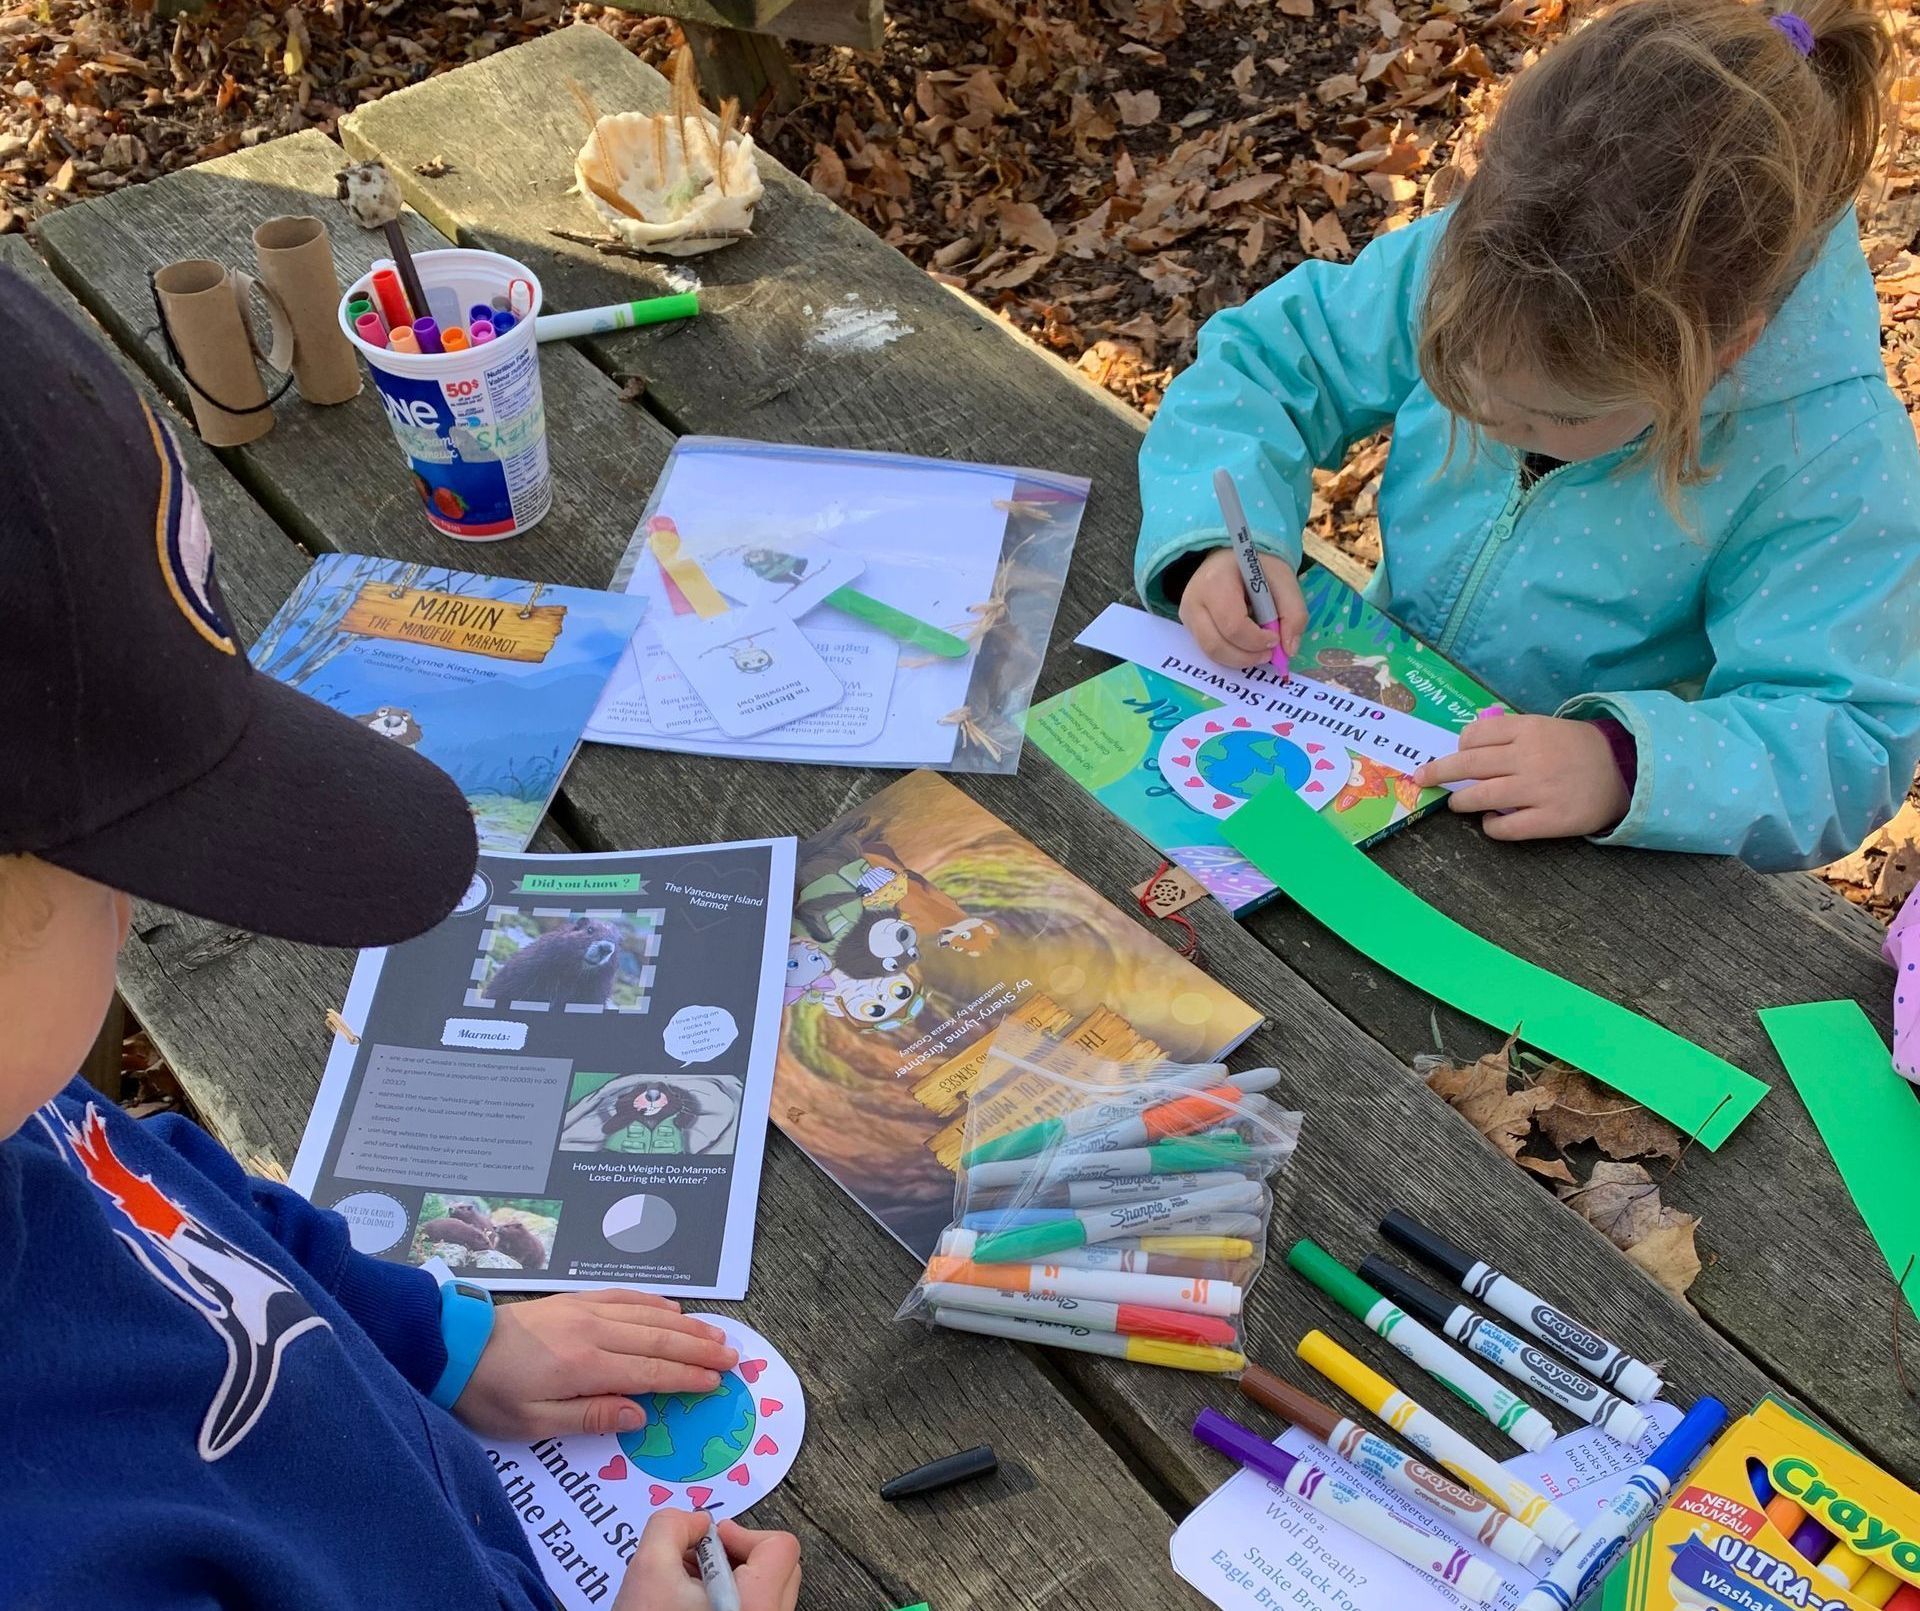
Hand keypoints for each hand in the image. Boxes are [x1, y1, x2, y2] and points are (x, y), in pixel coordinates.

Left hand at [454, 1290, 737, 1438]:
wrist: (455, 1348)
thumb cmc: (491, 1394)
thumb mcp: (533, 1423)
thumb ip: (590, 1416)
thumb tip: (640, 1414)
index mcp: (585, 1366)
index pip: (650, 1372)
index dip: (686, 1378)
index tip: (716, 1383)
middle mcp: (593, 1331)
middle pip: (659, 1340)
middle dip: (699, 1350)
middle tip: (733, 1357)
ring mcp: (586, 1310)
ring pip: (649, 1315)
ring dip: (686, 1326)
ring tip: (716, 1335)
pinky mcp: (576, 1299)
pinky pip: (625, 1296)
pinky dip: (654, 1302)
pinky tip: (673, 1310)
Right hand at [614, 1511, 802, 1610]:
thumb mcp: (647, 1569)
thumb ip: (671, 1527)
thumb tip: (695, 1522)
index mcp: (755, 1605)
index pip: (780, 1547)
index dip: (742, 1534)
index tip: (709, 1542)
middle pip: (780, 1568)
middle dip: (739, 1554)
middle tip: (700, 1561)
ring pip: (766, 1594)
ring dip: (732, 1579)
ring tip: (689, 1588)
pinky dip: (729, 1602)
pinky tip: (692, 1607)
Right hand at [1178, 547, 1307, 668]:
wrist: (1232, 559)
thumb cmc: (1257, 568)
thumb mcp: (1284, 580)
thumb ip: (1294, 613)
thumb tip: (1289, 650)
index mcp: (1216, 581)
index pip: (1233, 623)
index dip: (1256, 639)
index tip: (1275, 638)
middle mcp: (1194, 600)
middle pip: (1216, 644)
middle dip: (1247, 656)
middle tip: (1268, 653)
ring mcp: (1187, 615)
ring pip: (1211, 652)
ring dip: (1239, 660)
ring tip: (1259, 652)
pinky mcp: (1189, 626)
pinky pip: (1209, 651)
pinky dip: (1231, 655)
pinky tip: (1245, 645)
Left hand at [1412, 715, 1629, 841]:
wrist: (1626, 771)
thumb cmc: (1579, 748)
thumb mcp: (1547, 727)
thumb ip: (1511, 733)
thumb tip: (1467, 742)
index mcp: (1528, 729)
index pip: (1475, 735)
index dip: (1459, 746)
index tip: (1458, 753)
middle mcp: (1529, 757)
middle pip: (1468, 764)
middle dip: (1438, 771)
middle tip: (1423, 778)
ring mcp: (1538, 789)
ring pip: (1480, 796)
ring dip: (1462, 801)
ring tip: (1458, 803)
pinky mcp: (1550, 819)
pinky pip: (1506, 827)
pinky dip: (1491, 826)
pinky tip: (1492, 822)